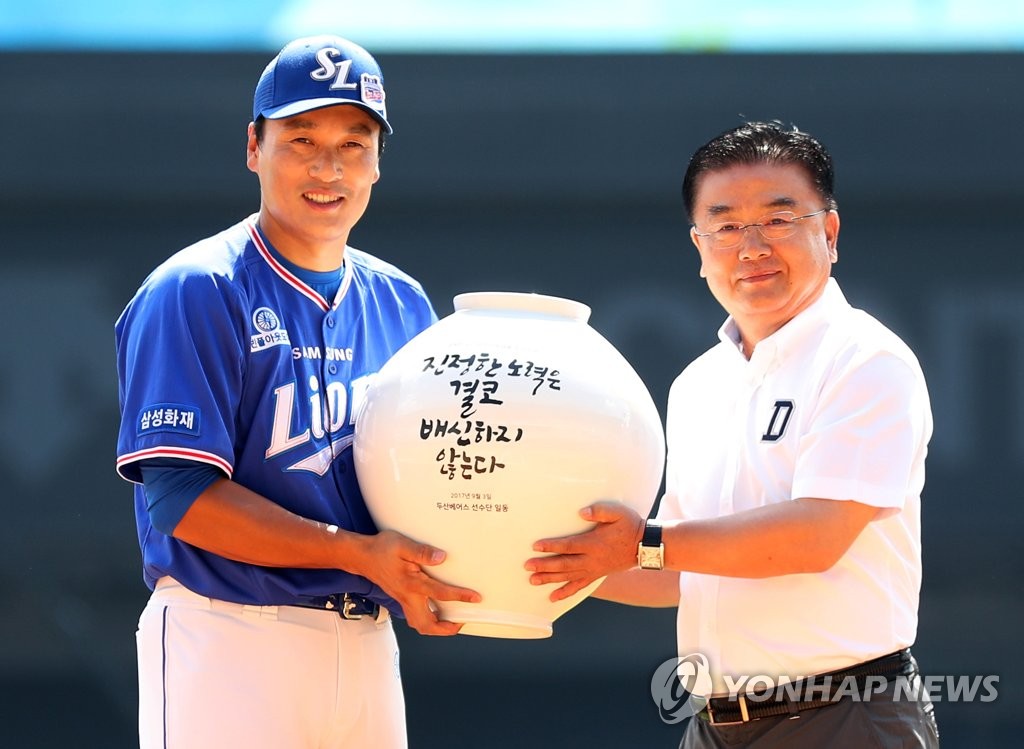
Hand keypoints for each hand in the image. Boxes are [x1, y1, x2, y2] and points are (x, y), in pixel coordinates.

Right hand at [360, 530, 480, 635]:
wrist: (361, 556)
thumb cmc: (381, 549)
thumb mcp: (402, 545)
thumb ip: (422, 552)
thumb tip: (441, 558)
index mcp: (411, 584)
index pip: (440, 594)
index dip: (460, 597)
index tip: (474, 598)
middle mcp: (407, 597)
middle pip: (426, 624)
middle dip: (445, 629)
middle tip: (460, 622)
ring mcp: (402, 600)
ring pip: (419, 624)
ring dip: (435, 627)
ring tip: (450, 622)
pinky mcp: (400, 598)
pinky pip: (414, 616)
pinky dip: (426, 619)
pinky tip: (434, 610)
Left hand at [525, 501, 644, 601]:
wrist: (645, 545)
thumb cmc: (630, 526)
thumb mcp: (618, 513)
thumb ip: (599, 511)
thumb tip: (581, 512)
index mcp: (594, 543)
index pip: (568, 545)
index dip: (552, 546)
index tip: (536, 546)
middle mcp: (592, 559)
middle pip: (564, 564)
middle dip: (544, 565)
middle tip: (527, 566)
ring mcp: (594, 569)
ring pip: (568, 576)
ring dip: (550, 579)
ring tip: (533, 581)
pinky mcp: (596, 575)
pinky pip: (579, 586)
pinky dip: (566, 592)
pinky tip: (553, 597)